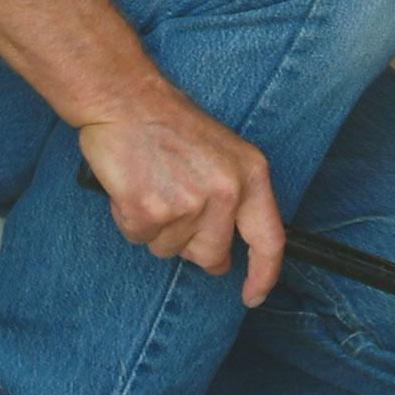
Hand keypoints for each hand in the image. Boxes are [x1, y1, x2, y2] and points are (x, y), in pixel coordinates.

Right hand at [77, 88, 283, 306]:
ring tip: (151, 183)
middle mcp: (225, 191)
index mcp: (250, 174)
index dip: (263, 275)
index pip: (269, 239)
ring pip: (170, 248)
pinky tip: (132, 187)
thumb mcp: (222, 153)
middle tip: (171, 207)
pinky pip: (139, 237)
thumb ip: (232, 199)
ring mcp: (187, 203)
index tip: (253, 295)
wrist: (125, 99)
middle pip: (211, 255)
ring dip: (156, 226)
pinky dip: (130, 219)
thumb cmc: (169, 124)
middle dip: (189, 244)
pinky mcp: (149, 210)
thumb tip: (223, 254)